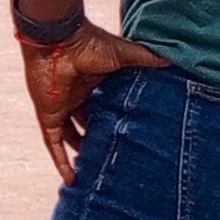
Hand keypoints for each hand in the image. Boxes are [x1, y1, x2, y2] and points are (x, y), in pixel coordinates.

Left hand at [22, 23, 169, 182]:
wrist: (57, 41)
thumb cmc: (87, 42)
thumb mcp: (122, 54)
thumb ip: (144, 58)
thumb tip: (170, 60)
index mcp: (94, 81)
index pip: (106, 104)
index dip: (115, 117)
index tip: (130, 132)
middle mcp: (77, 95)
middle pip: (88, 122)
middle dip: (98, 137)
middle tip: (114, 155)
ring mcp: (62, 107)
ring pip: (71, 136)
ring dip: (81, 151)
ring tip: (97, 169)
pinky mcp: (49, 116)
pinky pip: (54, 144)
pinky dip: (60, 161)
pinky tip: (71, 179)